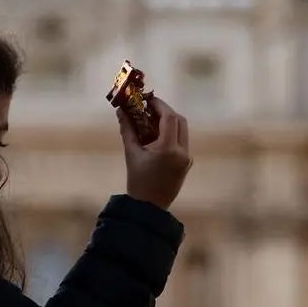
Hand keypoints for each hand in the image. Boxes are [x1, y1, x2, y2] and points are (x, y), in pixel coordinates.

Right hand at [117, 94, 192, 210]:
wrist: (149, 207)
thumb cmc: (138, 180)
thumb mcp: (131, 152)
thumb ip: (127, 129)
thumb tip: (120, 111)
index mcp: (169, 149)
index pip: (170, 118)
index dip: (159, 105)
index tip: (147, 99)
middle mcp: (182, 152)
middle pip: (180, 121)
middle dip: (165, 111)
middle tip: (149, 107)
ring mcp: (187, 158)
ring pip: (182, 130)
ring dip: (169, 121)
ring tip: (151, 119)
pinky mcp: (186, 163)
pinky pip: (181, 140)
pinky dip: (170, 132)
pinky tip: (156, 134)